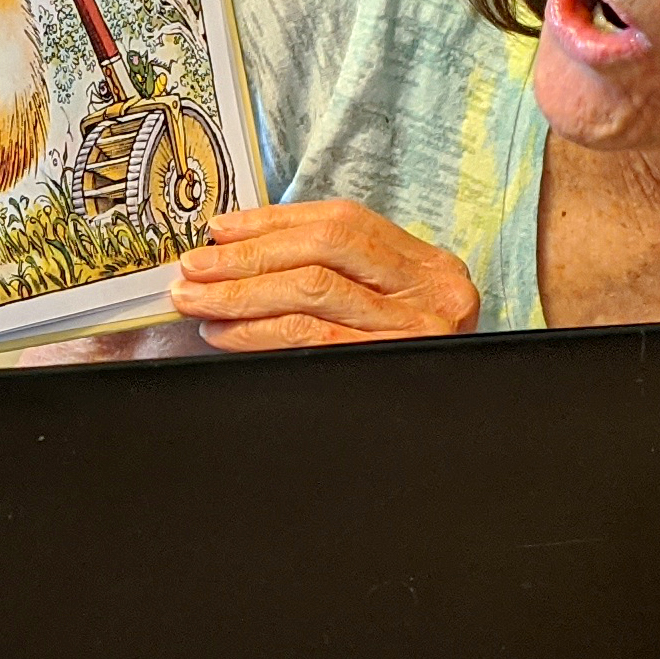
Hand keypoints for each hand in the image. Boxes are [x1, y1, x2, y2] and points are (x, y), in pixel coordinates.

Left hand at [165, 201, 480, 350]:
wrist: (466, 436)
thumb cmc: (411, 359)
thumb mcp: (396, 309)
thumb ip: (344, 279)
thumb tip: (248, 259)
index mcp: (427, 263)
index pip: (342, 223)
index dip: (274, 222)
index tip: (221, 230)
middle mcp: (430, 288)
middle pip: (323, 251)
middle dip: (248, 257)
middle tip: (193, 268)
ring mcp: (419, 327)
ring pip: (313, 290)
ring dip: (242, 293)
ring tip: (196, 299)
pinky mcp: (396, 361)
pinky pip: (314, 339)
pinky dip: (260, 332)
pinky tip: (225, 332)